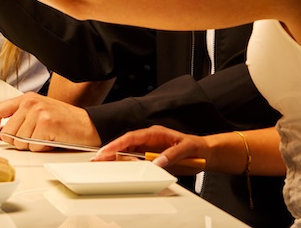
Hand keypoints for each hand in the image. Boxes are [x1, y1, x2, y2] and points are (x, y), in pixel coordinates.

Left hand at [0, 92, 100, 150]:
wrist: (88, 125)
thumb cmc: (65, 122)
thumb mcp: (39, 114)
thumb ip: (20, 119)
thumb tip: (0, 134)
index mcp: (27, 98)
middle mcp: (30, 102)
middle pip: (7, 133)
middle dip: (18, 142)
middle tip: (34, 139)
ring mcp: (38, 112)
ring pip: (19, 142)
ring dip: (31, 146)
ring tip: (45, 137)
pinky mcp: (45, 124)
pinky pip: (32, 146)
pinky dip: (41, 148)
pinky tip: (51, 140)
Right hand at [95, 126, 209, 175]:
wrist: (203, 152)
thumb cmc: (195, 147)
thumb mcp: (186, 149)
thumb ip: (172, 154)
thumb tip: (156, 162)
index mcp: (155, 133)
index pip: (132, 137)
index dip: (118, 144)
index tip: (107, 151)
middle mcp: (149, 139)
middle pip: (125, 144)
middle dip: (110, 150)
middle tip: (97, 159)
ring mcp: (149, 148)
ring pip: (127, 151)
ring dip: (115, 157)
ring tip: (102, 164)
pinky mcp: (150, 156)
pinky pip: (134, 159)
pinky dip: (124, 163)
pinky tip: (116, 168)